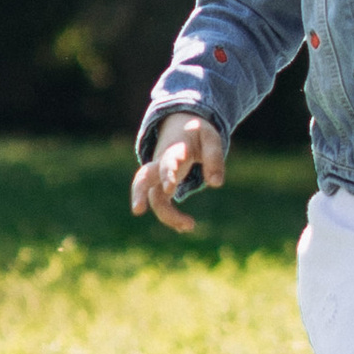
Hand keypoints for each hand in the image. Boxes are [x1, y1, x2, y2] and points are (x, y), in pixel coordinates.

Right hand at [131, 114, 225, 233]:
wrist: (178, 125)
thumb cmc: (195, 133)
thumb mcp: (210, 138)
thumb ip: (214, 158)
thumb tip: (216, 184)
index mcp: (174, 150)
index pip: (167, 162)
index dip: (167, 174)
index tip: (169, 189)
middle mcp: (161, 164)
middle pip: (143, 178)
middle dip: (139, 193)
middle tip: (137, 210)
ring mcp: (158, 176)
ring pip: (153, 197)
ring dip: (166, 215)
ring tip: (189, 227)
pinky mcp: (160, 185)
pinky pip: (160, 203)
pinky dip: (171, 216)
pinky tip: (185, 227)